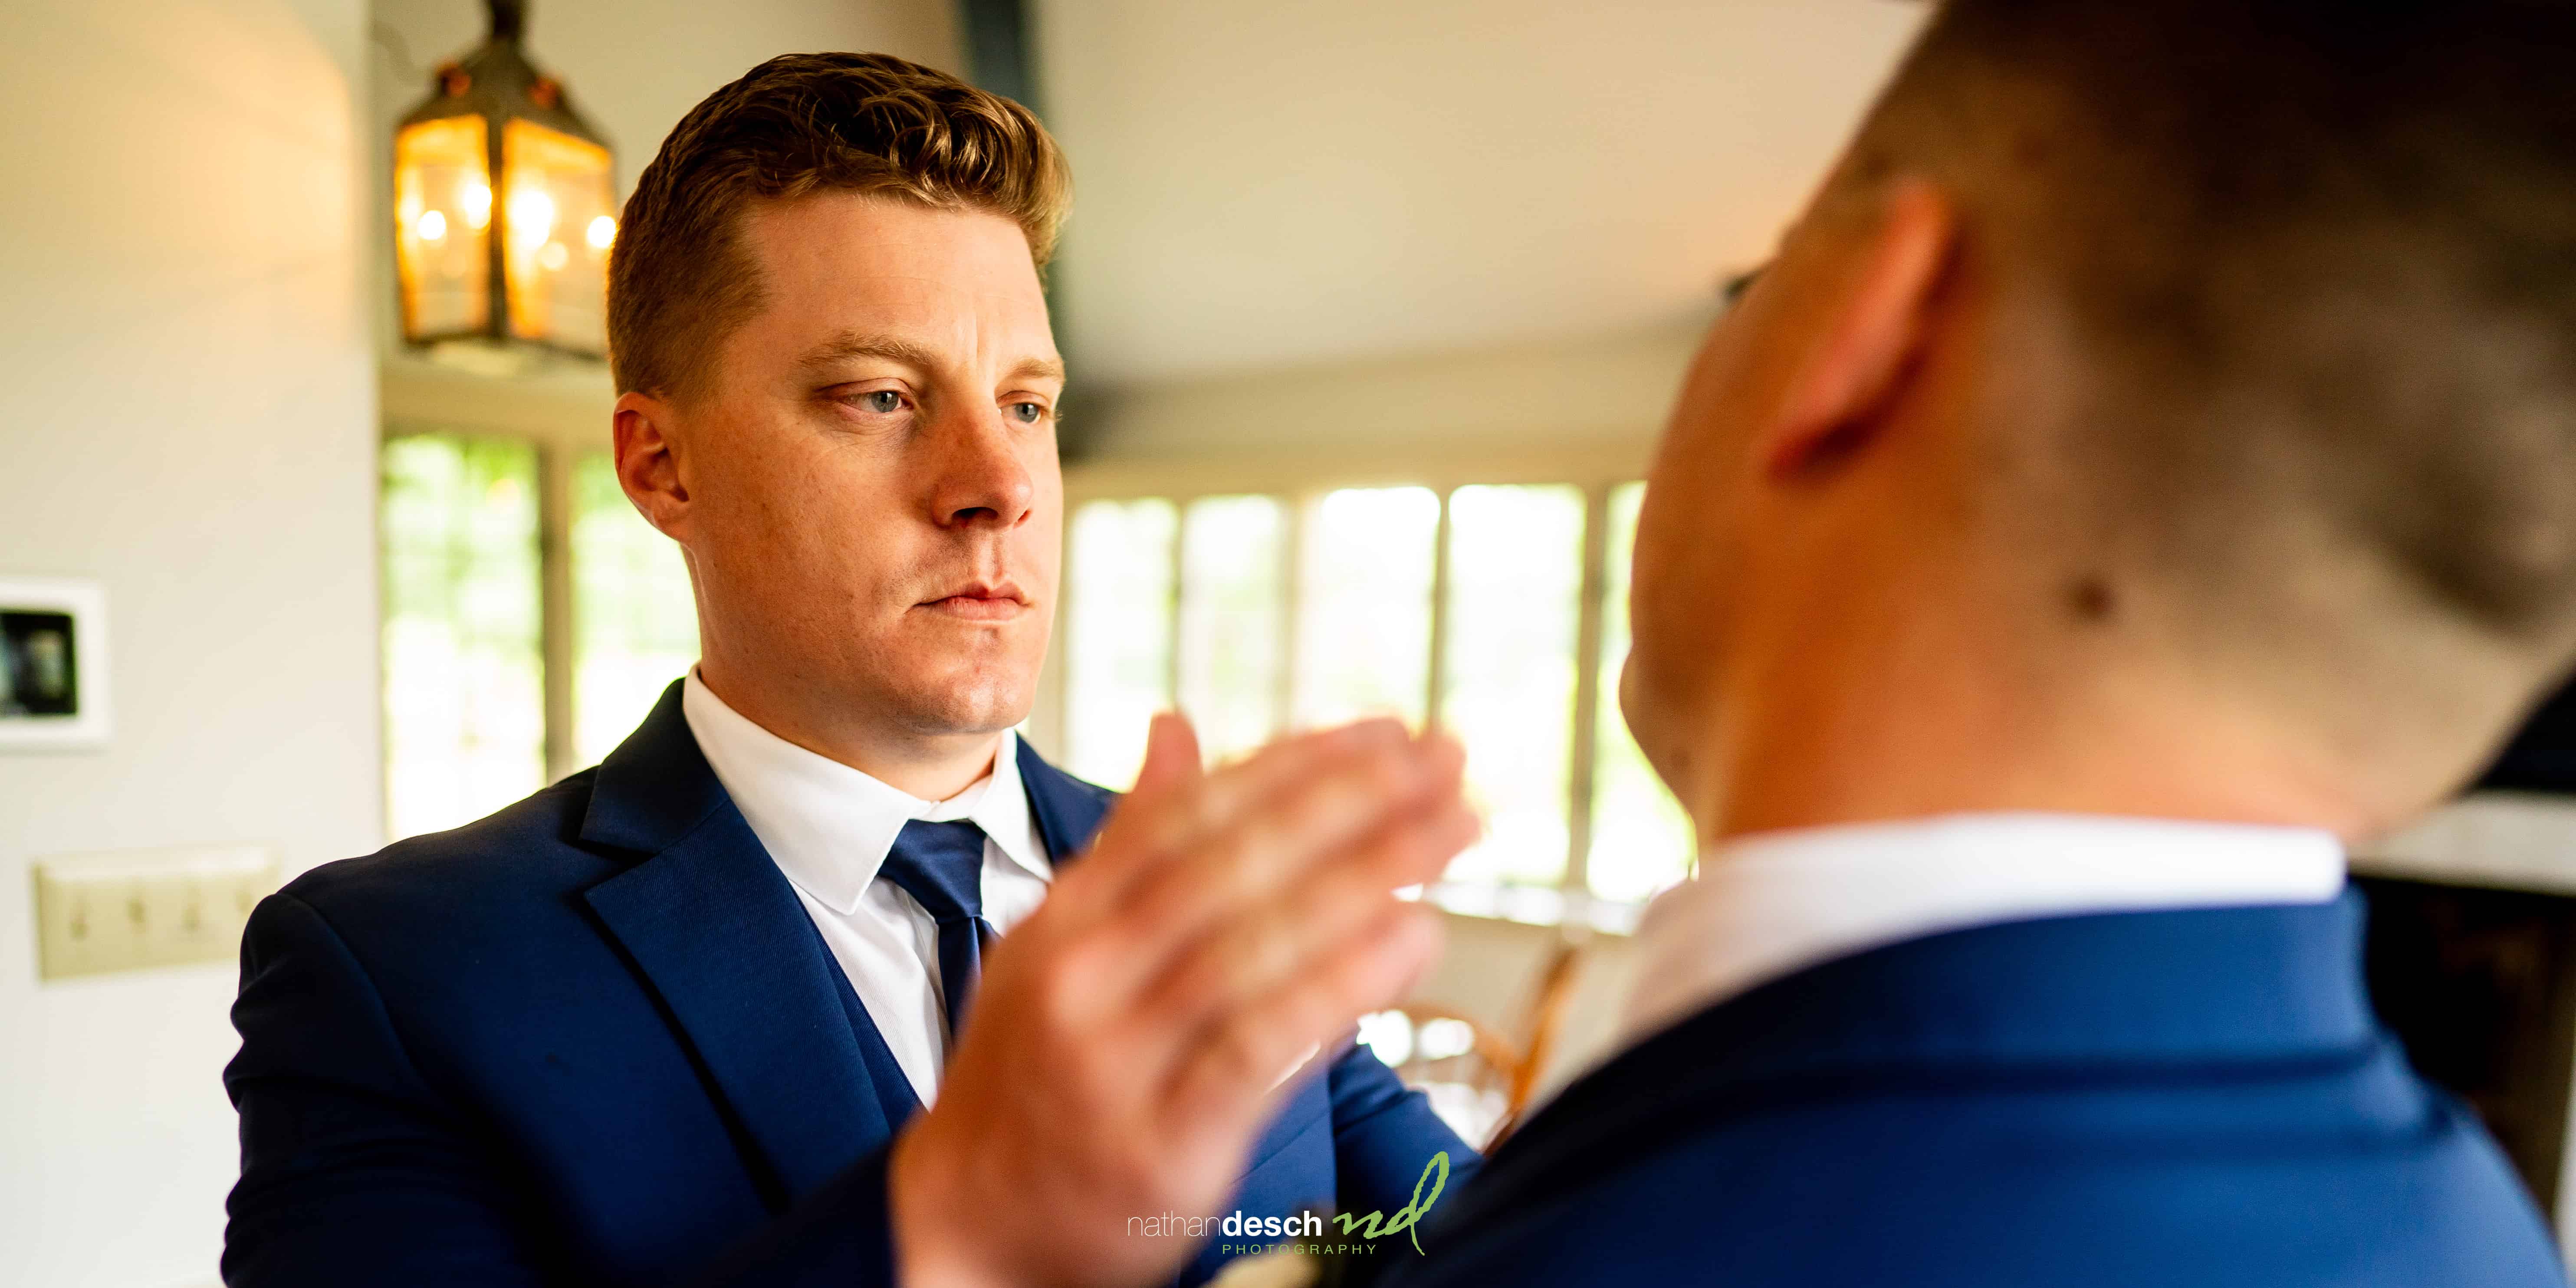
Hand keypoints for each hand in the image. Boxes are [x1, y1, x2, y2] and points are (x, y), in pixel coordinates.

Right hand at [889, 713, 1475, 1287]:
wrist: (962, 1229)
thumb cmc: (1029, 1079)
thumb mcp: (1054, 947)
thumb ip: (1127, 843)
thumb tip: (1176, 728)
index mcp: (1066, 920)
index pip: (1193, 814)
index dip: (1297, 763)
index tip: (1385, 730)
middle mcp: (1086, 977)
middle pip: (1234, 863)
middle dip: (1353, 800)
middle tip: (1445, 760)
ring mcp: (1120, 1060)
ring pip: (1257, 944)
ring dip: (1371, 875)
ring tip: (1452, 828)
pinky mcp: (1164, 1142)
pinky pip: (1264, 1045)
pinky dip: (1343, 984)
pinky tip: (1413, 936)